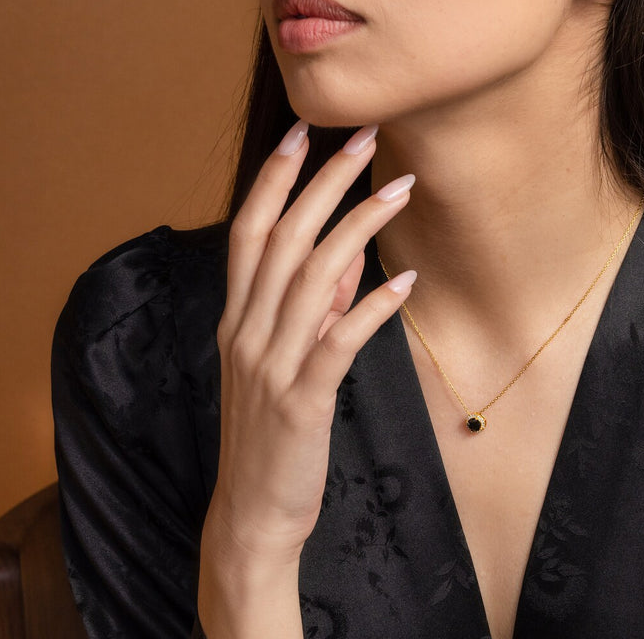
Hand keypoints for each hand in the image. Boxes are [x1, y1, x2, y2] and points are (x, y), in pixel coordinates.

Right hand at [204, 120, 415, 568]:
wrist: (251, 512)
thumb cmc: (270, 428)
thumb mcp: (279, 356)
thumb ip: (309, 304)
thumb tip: (348, 255)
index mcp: (237, 315)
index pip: (249, 229)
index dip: (273, 177)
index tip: (301, 130)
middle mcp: (246, 330)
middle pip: (283, 238)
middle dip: (324, 181)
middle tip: (365, 136)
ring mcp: (270, 365)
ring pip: (311, 278)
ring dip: (358, 228)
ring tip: (400, 189)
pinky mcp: (301, 400)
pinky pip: (338, 342)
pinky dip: (371, 307)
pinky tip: (405, 281)